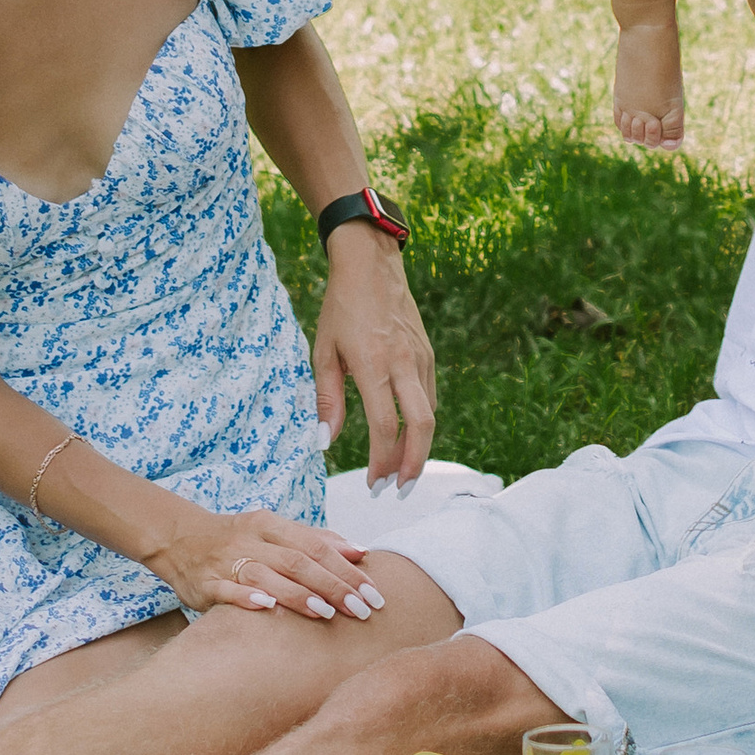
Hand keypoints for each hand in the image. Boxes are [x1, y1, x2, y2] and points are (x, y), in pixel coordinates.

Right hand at [145, 501, 385, 621]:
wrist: (179, 538)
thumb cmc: (238, 538)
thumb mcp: (275, 531)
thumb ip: (315, 540)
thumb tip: (360, 552)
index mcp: (271, 525)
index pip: (316, 546)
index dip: (346, 568)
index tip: (373, 591)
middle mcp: (252, 541)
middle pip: (298, 561)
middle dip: (332, 586)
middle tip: (361, 609)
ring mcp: (228, 561)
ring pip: (266, 575)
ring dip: (296, 594)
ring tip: (325, 613)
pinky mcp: (206, 583)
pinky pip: (227, 590)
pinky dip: (246, 598)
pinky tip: (266, 607)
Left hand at [313, 225, 437, 491]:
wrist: (371, 264)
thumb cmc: (341, 307)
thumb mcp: (323, 351)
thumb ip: (327, 399)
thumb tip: (325, 442)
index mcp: (374, 365)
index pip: (385, 427)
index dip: (380, 461)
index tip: (372, 483)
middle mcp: (404, 364)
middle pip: (421, 427)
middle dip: (412, 464)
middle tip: (398, 490)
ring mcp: (421, 358)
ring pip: (430, 413)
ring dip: (419, 447)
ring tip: (401, 470)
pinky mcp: (428, 353)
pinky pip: (429, 395)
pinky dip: (421, 420)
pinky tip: (407, 432)